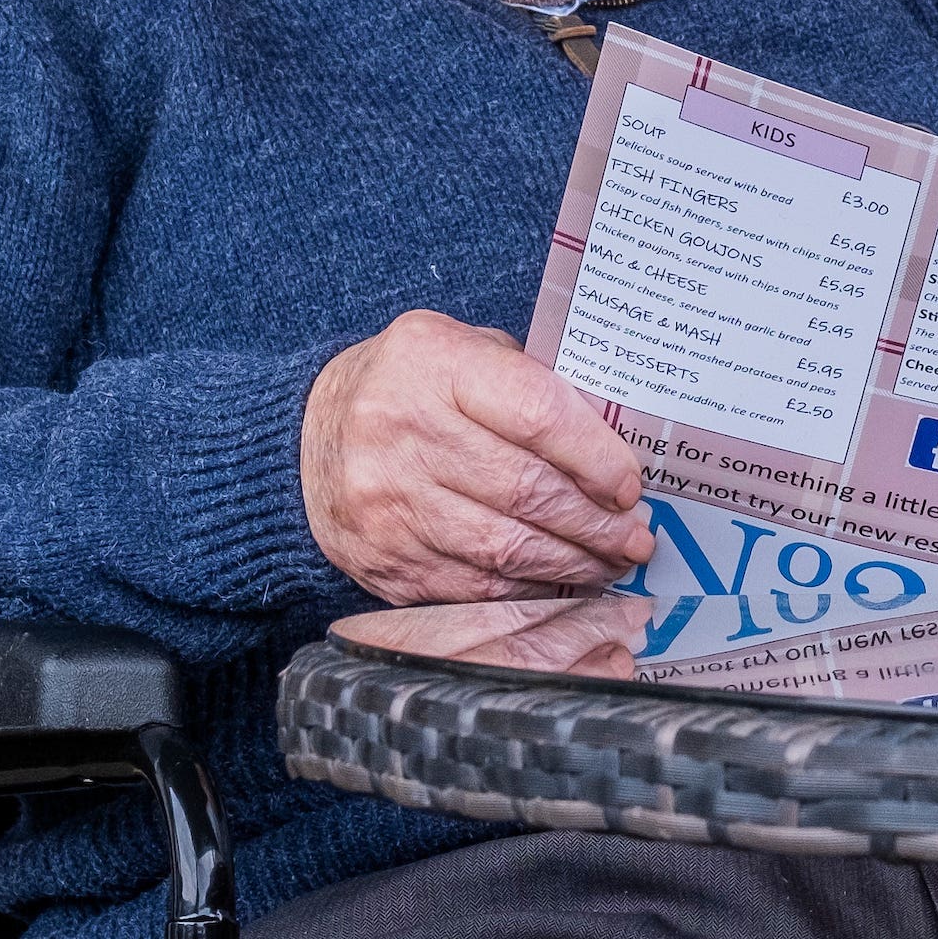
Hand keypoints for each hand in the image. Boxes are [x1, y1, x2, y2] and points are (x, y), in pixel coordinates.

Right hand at [299, 310, 654, 603]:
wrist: (300, 442)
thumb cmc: (407, 388)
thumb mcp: (459, 350)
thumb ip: (529, 381)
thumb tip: (615, 440)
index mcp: (432, 362)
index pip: (536, 413)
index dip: (596, 456)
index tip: (632, 484)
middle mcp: (402, 431)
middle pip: (526, 489)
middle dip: (597, 522)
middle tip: (637, 536)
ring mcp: (387, 501)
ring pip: (504, 547)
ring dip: (573, 563)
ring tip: (612, 562)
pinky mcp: (383, 559)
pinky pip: (474, 585)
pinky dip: (528, 588)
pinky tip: (561, 582)